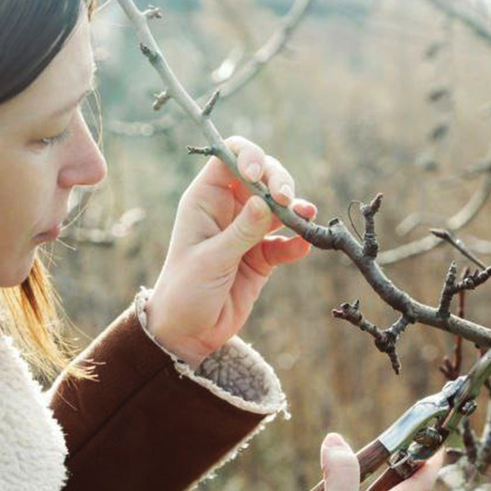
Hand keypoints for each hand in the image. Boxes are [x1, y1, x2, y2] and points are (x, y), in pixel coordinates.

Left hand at [144, 136, 317, 368]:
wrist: (188, 333)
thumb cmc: (185, 291)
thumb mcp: (211, 260)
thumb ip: (241, 231)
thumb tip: (266, 202)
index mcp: (205, 199)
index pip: (230, 157)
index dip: (249, 157)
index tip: (260, 176)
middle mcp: (228, 209)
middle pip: (263, 176)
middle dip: (280, 182)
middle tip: (288, 201)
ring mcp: (247, 232)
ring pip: (279, 207)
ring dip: (295, 209)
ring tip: (305, 217)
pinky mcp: (262, 256)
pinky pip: (285, 241)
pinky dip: (297, 241)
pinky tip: (303, 246)